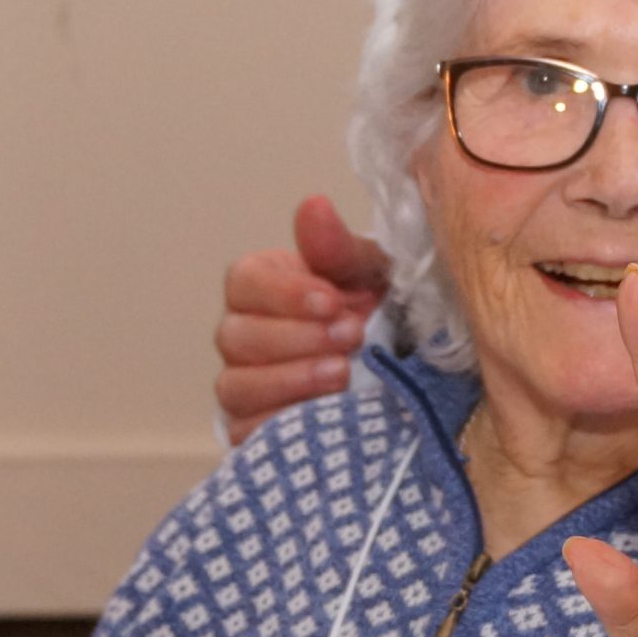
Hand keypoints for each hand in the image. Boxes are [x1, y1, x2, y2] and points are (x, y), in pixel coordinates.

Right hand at [214, 195, 391, 441]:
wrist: (401, 373)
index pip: (244, 283)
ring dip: (290, 380)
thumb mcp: (370, 274)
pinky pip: (247, 432)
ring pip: (236, 386)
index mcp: (263, 287)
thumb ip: (338, 247)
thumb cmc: (378, 312)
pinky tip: (324, 413)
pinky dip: (283, 423)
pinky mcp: (254, 431)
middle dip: (296, 337)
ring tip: (343, 374)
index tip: (333, 300)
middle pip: (236, 336)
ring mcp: (243, 386)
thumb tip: (314, 205)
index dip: (284, 293)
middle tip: (351, 336)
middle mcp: (242, 336)